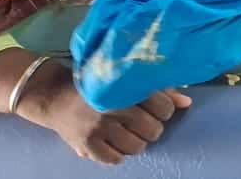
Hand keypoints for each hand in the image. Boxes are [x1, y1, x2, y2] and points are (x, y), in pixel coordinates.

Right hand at [18, 62, 190, 164]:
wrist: (54, 96)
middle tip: (141, 121)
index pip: (162, 107)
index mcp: (124, 88)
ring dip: (137, 142)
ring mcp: (98, 128)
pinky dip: (118, 154)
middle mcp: (112, 108)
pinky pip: (115, 160)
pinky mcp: (86, 145)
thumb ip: (158, 89)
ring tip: (127, 132)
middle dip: (152, 127)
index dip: (164, 109)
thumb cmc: (97, 85)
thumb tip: (186, 103)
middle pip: (153, 130)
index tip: (157, 108)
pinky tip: (113, 142)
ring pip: (137, 147)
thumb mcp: (125, 80)